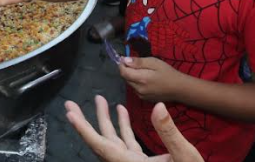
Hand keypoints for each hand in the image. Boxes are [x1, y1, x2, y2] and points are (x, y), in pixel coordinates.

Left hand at [64, 96, 202, 161]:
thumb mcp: (184, 155)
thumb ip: (168, 132)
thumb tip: (158, 107)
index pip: (102, 147)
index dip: (84, 130)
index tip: (70, 115)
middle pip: (101, 143)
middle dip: (86, 122)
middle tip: (70, 105)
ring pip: (113, 141)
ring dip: (106, 120)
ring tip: (99, 99)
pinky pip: (127, 144)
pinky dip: (123, 127)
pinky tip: (122, 110)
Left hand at [119, 56, 186, 102]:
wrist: (179, 89)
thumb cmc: (167, 73)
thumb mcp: (154, 62)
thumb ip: (138, 62)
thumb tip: (124, 60)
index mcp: (141, 79)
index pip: (123, 72)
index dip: (121, 64)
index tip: (125, 58)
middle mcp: (138, 89)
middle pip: (125, 78)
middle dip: (127, 70)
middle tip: (135, 63)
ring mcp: (141, 96)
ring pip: (130, 83)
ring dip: (131, 76)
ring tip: (143, 71)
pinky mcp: (144, 99)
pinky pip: (135, 89)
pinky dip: (136, 82)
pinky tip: (146, 79)